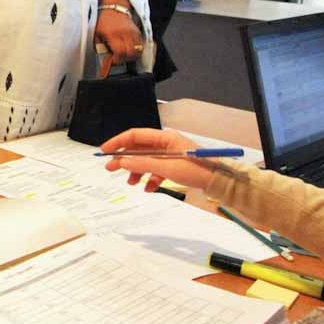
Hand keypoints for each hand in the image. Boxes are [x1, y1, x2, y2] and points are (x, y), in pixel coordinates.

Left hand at [95, 3, 143, 76]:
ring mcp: (133, 32)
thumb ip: (99, 46)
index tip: (112, 61)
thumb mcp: (96, 33)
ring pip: (138, 50)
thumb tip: (104, 57)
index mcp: (113, 34)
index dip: (117, 60)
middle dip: (125, 59)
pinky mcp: (138, 32)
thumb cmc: (103, 20)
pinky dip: (136, 50)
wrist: (114, 7)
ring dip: (132, 55)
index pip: (120, 52)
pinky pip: (141, 45)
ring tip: (124, 54)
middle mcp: (124, 33)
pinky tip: (129, 49)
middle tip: (118, 58)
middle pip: (131, 53)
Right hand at [100, 127, 218, 192]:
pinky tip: (149, 188)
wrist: (219, 180)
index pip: (135, 135)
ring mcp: (169, 154)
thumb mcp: (166, 167)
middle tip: (111, 169)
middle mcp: (165, 143)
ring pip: (146, 160)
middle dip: (125, 159)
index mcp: (164, 137)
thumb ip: (142, 164)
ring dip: (137, 171)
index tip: (104, 151)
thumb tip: (121, 162)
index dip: (118, 142)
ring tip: (131, 182)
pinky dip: (150, 178)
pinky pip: (156, 169)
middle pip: (138, 149)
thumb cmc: (196, 170)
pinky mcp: (174, 165)